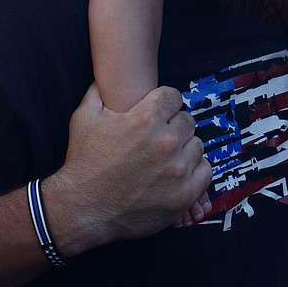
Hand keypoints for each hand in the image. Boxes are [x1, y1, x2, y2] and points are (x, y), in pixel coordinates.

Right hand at [43, 85, 211, 254]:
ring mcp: (177, 169)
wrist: (82, 209)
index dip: (164, 104)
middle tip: (159, 138)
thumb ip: (99, 91)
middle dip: (174, 126)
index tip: (158, 114)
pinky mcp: (184, 194)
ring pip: (196, 145)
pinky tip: (178, 173)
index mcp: (146, 118)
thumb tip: (107, 77)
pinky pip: (205, 171)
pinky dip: (194, 171)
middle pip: (187, 120)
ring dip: (184, 149)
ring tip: (166, 158)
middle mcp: (166, 141)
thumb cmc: (82, 162)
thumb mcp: (84, 117)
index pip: (174, 97)